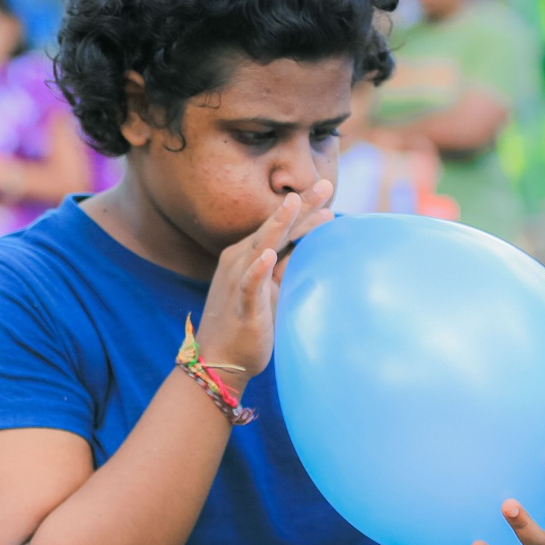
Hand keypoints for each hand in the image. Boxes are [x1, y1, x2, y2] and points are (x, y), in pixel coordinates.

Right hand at [194, 180, 335, 377]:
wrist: (218, 360)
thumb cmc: (247, 324)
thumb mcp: (273, 290)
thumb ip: (289, 268)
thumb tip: (315, 249)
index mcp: (249, 255)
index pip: (280, 227)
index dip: (303, 209)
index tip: (326, 190)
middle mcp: (241, 260)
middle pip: (274, 228)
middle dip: (299, 206)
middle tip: (325, 184)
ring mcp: (238, 280)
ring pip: (261, 246)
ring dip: (278, 225)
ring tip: (293, 203)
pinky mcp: (241, 304)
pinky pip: (249, 284)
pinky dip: (257, 269)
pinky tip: (267, 256)